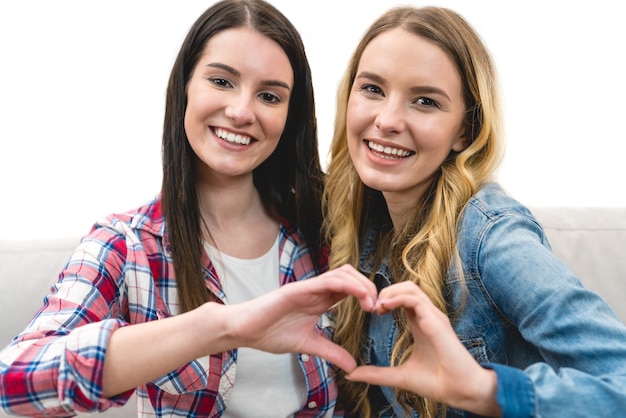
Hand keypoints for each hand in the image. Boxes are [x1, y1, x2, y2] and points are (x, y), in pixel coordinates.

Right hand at [223, 264, 376, 371]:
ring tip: (371, 302)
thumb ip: (331, 352)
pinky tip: (358, 295)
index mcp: (319, 300)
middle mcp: (316, 290)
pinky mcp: (298, 289)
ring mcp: (307, 287)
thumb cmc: (270, 334)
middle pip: (350, 276)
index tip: (377, 311)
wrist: (245, 331)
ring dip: (361, 284)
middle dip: (368, 287)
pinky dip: (346, 284)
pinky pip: (326, 280)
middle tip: (378, 307)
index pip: (349, 288)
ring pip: (342, 273)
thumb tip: (352, 365)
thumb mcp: (308, 345)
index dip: (366, 294)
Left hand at [345, 281, 500, 415]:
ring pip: (411, 288)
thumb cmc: (437, 382)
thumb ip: (376, 374)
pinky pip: (415, 299)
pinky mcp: (437, 321)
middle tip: (371, 306)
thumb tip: (352, 375)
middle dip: (385, 291)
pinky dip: (398, 299)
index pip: (403, 298)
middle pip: (406, 287)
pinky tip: (384, 308)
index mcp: (421, 323)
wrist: (461, 392)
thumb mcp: (399, 376)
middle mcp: (428, 316)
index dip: (385, 299)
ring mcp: (434, 316)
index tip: (371, 311)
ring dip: (390, 292)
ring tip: (376, 306)